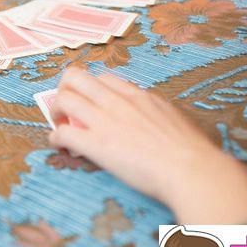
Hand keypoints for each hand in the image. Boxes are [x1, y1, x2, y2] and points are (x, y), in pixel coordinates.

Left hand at [49, 68, 246, 223]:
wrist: (191, 169)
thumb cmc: (189, 150)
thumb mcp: (171, 117)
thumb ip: (152, 111)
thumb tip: (145, 118)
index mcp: (137, 95)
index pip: (103, 77)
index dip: (91, 89)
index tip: (89, 102)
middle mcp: (118, 102)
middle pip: (76, 78)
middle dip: (65, 89)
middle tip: (66, 107)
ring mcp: (106, 122)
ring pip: (64, 100)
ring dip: (56, 111)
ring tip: (60, 124)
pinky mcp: (97, 145)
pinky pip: (63, 133)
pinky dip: (56, 138)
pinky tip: (59, 145)